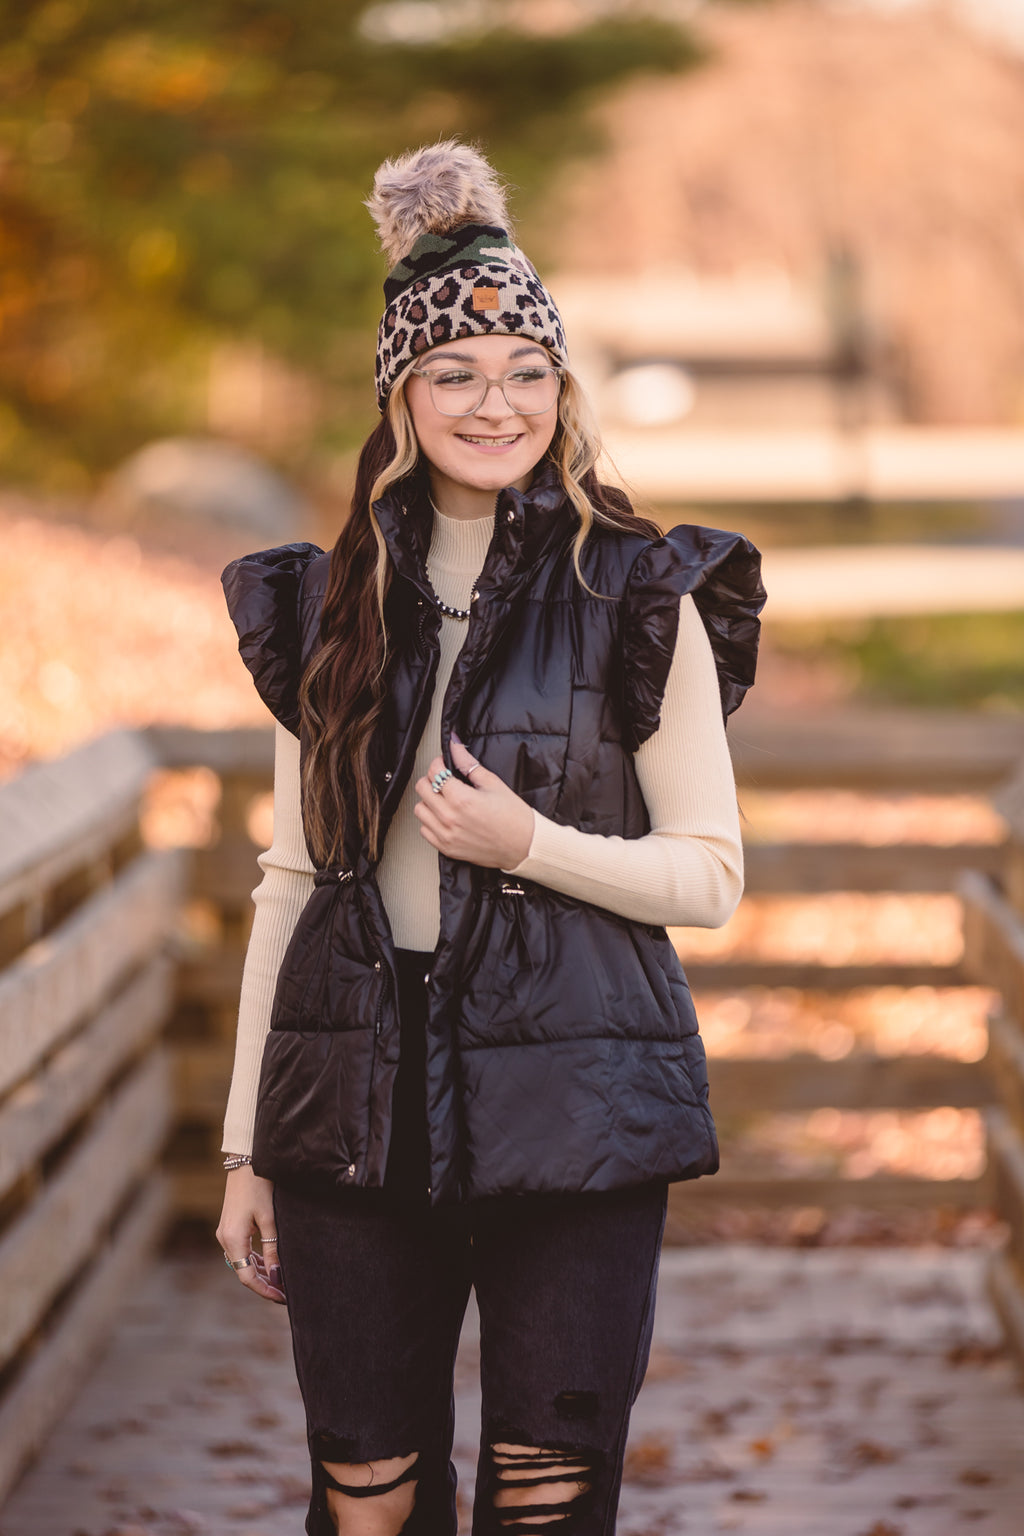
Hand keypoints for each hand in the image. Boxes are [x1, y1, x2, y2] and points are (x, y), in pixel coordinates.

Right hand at [215, 1164, 285, 1304]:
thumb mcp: (269, 1219)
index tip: (281, 1297)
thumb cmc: (259, 1186)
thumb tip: (277, 1275)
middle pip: (244, 1271)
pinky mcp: (230, 1227)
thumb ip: (273, 1248)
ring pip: (242, 1262)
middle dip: (264, 1284)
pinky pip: (242, 1251)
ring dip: (260, 1272)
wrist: (245, 1160)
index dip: (264, 1290)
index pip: (247, 1276)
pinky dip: (255, 1260)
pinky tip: (270, 1264)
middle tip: (284, 1293)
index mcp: (233, 1239)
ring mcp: (225, 1233)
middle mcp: (225, 1239)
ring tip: (280, 1282)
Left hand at [414, 735, 532, 868]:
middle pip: (422, 789)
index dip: (438, 763)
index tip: (444, 764)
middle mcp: (450, 818)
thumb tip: (455, 746)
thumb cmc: (514, 817)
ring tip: (444, 800)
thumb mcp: (493, 783)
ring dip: (429, 801)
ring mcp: (447, 835)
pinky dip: (430, 821)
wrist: (525, 845)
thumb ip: (468, 763)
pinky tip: (444, 817)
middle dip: (431, 779)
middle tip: (444, 780)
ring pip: (420, 810)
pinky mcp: (447, 848)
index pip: (435, 772)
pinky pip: (424, 831)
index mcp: (462, 799)